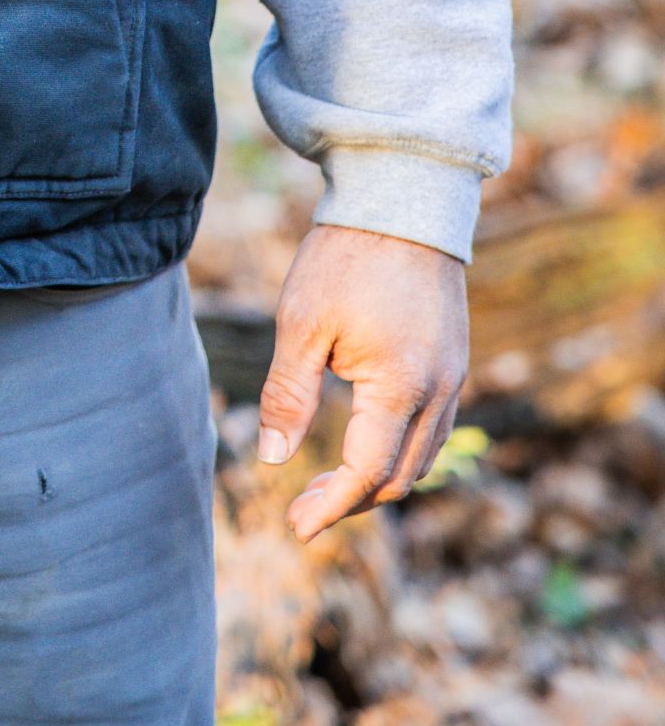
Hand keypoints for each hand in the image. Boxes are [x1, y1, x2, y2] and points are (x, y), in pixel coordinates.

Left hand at [256, 223, 467, 542]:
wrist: (402, 199)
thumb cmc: (345, 257)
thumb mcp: (301, 323)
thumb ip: (289, 395)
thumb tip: (272, 460)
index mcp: (401, 387)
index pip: (368, 472)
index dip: (331, 506)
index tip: (296, 527)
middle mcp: (439, 392)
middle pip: (401, 477)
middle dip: (352, 501)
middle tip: (303, 509)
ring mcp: (454, 378)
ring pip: (422, 457)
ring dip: (378, 480)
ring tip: (327, 485)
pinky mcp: (454, 363)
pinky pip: (432, 429)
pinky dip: (399, 450)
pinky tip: (363, 442)